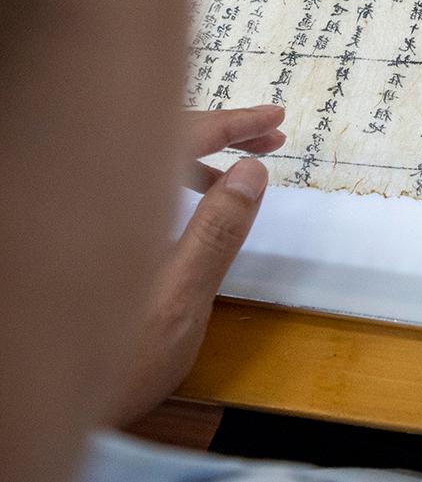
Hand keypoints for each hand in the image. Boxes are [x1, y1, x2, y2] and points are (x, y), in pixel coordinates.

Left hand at [108, 105, 285, 425]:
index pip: (183, 134)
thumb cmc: (123, 359)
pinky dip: (172, 176)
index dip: (234, 122)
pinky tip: (195, 198)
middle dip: (222, 131)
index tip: (276, 118)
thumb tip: (254, 171)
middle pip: (161, 136)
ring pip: (145, 157)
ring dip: (199, 154)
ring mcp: (86, 212)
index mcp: (119, 201)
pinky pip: (133, 180)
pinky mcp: (83, 230)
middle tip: (273, 136)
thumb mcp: (182, 298)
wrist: (47, 400)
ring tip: (245, 168)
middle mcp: (96, 195)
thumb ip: (217, 232)